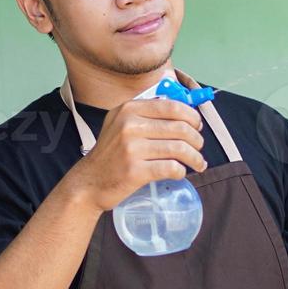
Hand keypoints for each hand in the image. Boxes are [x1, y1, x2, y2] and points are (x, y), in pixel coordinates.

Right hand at [65, 96, 207, 211]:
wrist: (89, 182)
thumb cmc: (110, 154)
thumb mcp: (120, 124)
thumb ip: (146, 115)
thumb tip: (185, 113)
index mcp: (129, 109)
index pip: (172, 107)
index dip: (191, 116)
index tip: (197, 126)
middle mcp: (129, 125)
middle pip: (180, 128)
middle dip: (197, 139)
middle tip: (199, 148)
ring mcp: (131, 148)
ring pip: (179, 149)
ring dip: (195, 158)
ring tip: (198, 163)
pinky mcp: (135, 171)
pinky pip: (171, 168)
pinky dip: (181, 171)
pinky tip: (180, 172)